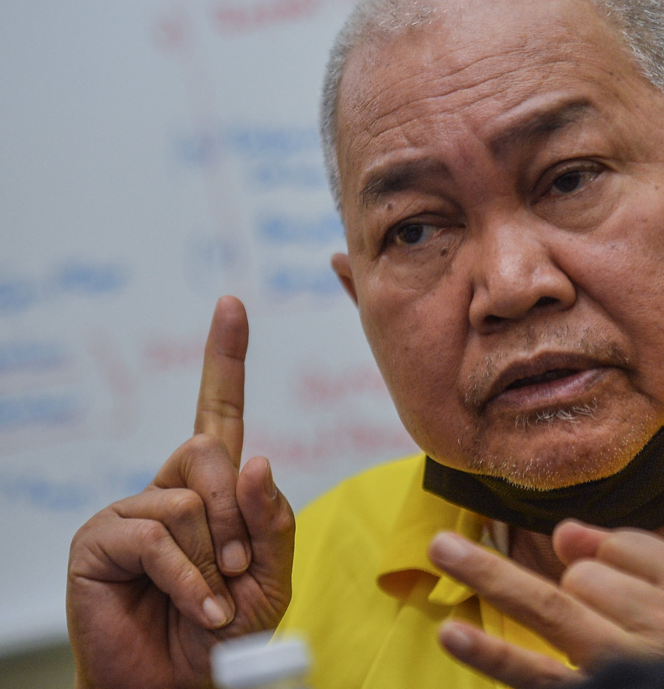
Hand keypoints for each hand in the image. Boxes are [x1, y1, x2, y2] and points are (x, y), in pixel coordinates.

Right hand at [67, 297, 295, 688]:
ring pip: (187, 498)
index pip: (220, 413)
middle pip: (210, 450)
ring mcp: (131, 511)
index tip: (232, 304)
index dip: (226, 359)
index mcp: (214, 489)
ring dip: (215, 557)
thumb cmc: (228, 632)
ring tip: (212, 597)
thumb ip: (271, 518)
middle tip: (238, 567)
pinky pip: (156, 535)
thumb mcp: (271, 574)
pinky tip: (196, 607)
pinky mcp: (99, 540)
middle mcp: (170, 489)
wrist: (184, 685)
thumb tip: (256, 458)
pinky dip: (188, 578)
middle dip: (237, 512)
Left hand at [428, 520, 663, 688]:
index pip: (623, 554)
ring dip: (497, 581)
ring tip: (442, 550)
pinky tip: (453, 635)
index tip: (604, 578)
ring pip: (557, 610)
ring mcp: (621, 673)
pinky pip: (536, 678)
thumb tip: (564, 535)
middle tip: (447, 544)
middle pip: (588, 580)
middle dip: (563, 572)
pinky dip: (493, 657)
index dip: (602, 560)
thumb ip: (636, 554)